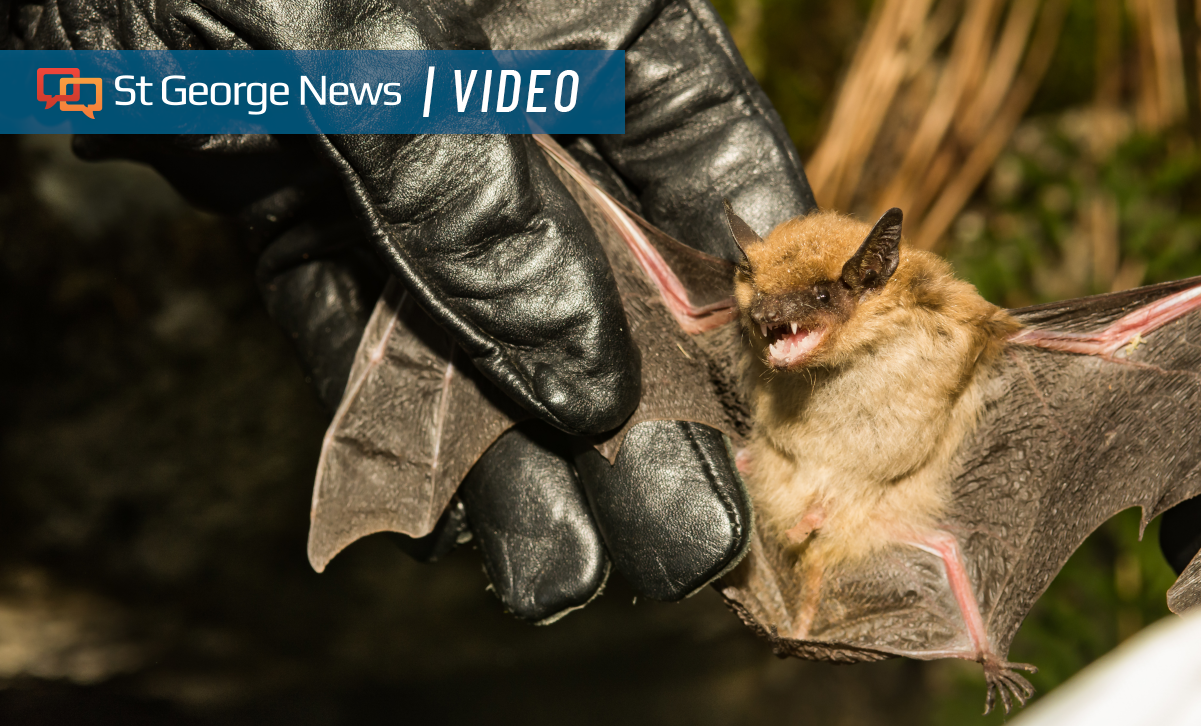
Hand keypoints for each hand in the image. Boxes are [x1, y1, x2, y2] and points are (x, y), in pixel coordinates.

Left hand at [55, 0, 816, 621]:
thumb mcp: (379, 50)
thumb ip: (478, 205)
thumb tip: (583, 369)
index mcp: (583, 23)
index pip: (710, 156)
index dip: (749, 278)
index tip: (777, 392)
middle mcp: (509, 99)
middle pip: (604, 274)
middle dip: (641, 413)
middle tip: (684, 536)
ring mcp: (401, 159)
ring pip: (480, 325)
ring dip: (518, 452)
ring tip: (565, 572)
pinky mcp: (293, 202)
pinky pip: (356, 326)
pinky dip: (391, 415)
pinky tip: (449, 507)